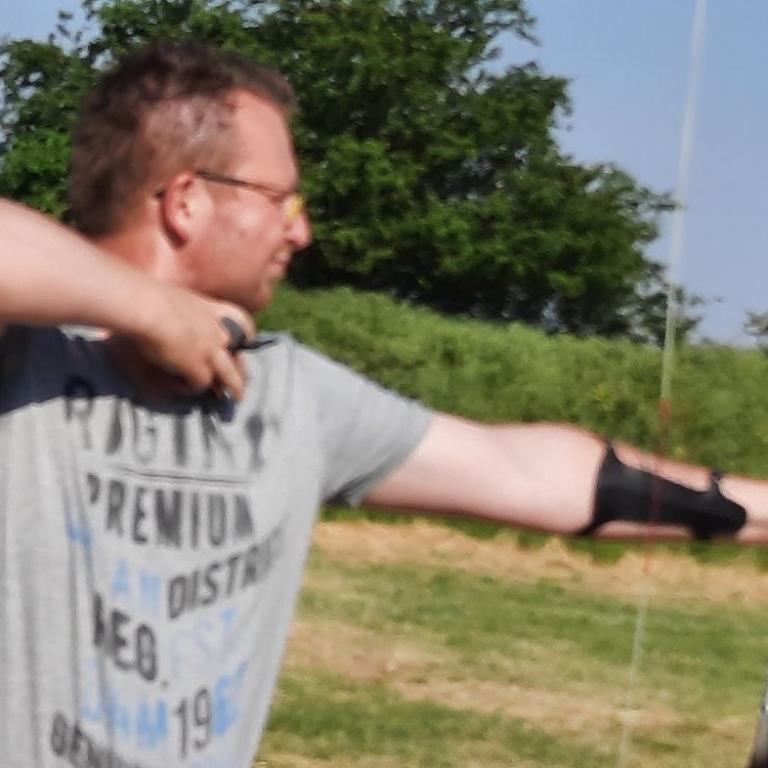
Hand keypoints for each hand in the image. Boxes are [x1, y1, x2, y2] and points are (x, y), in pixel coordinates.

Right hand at [113, 283, 254, 401]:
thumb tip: (174, 315)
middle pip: (239, 354)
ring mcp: (210, 351)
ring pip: (230, 377)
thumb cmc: (148, 297)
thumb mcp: (175, 298)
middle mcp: (216, 332)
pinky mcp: (197, 368)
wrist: (144, 307)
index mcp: (211, 310)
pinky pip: (201, 385)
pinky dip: (192, 388)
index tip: (246, 341)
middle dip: (242, 370)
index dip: (246, 333)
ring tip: (236, 399)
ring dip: (234, 389)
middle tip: (242, 380)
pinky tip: (181, 387)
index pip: (240, 320)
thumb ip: (183, 311)